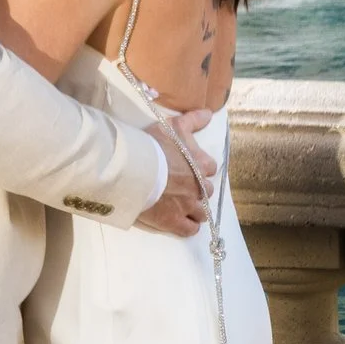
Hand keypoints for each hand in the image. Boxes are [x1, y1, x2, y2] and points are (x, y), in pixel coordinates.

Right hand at [130, 119, 217, 237]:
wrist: (133, 169)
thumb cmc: (153, 145)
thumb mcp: (173, 126)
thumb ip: (193, 120)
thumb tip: (210, 114)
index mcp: (200, 163)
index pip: (211, 167)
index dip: (200, 168)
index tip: (190, 168)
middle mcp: (199, 186)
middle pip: (207, 191)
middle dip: (198, 189)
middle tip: (183, 187)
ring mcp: (188, 206)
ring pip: (202, 212)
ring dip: (196, 209)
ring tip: (182, 206)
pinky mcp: (175, 221)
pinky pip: (190, 229)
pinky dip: (188, 226)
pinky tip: (181, 222)